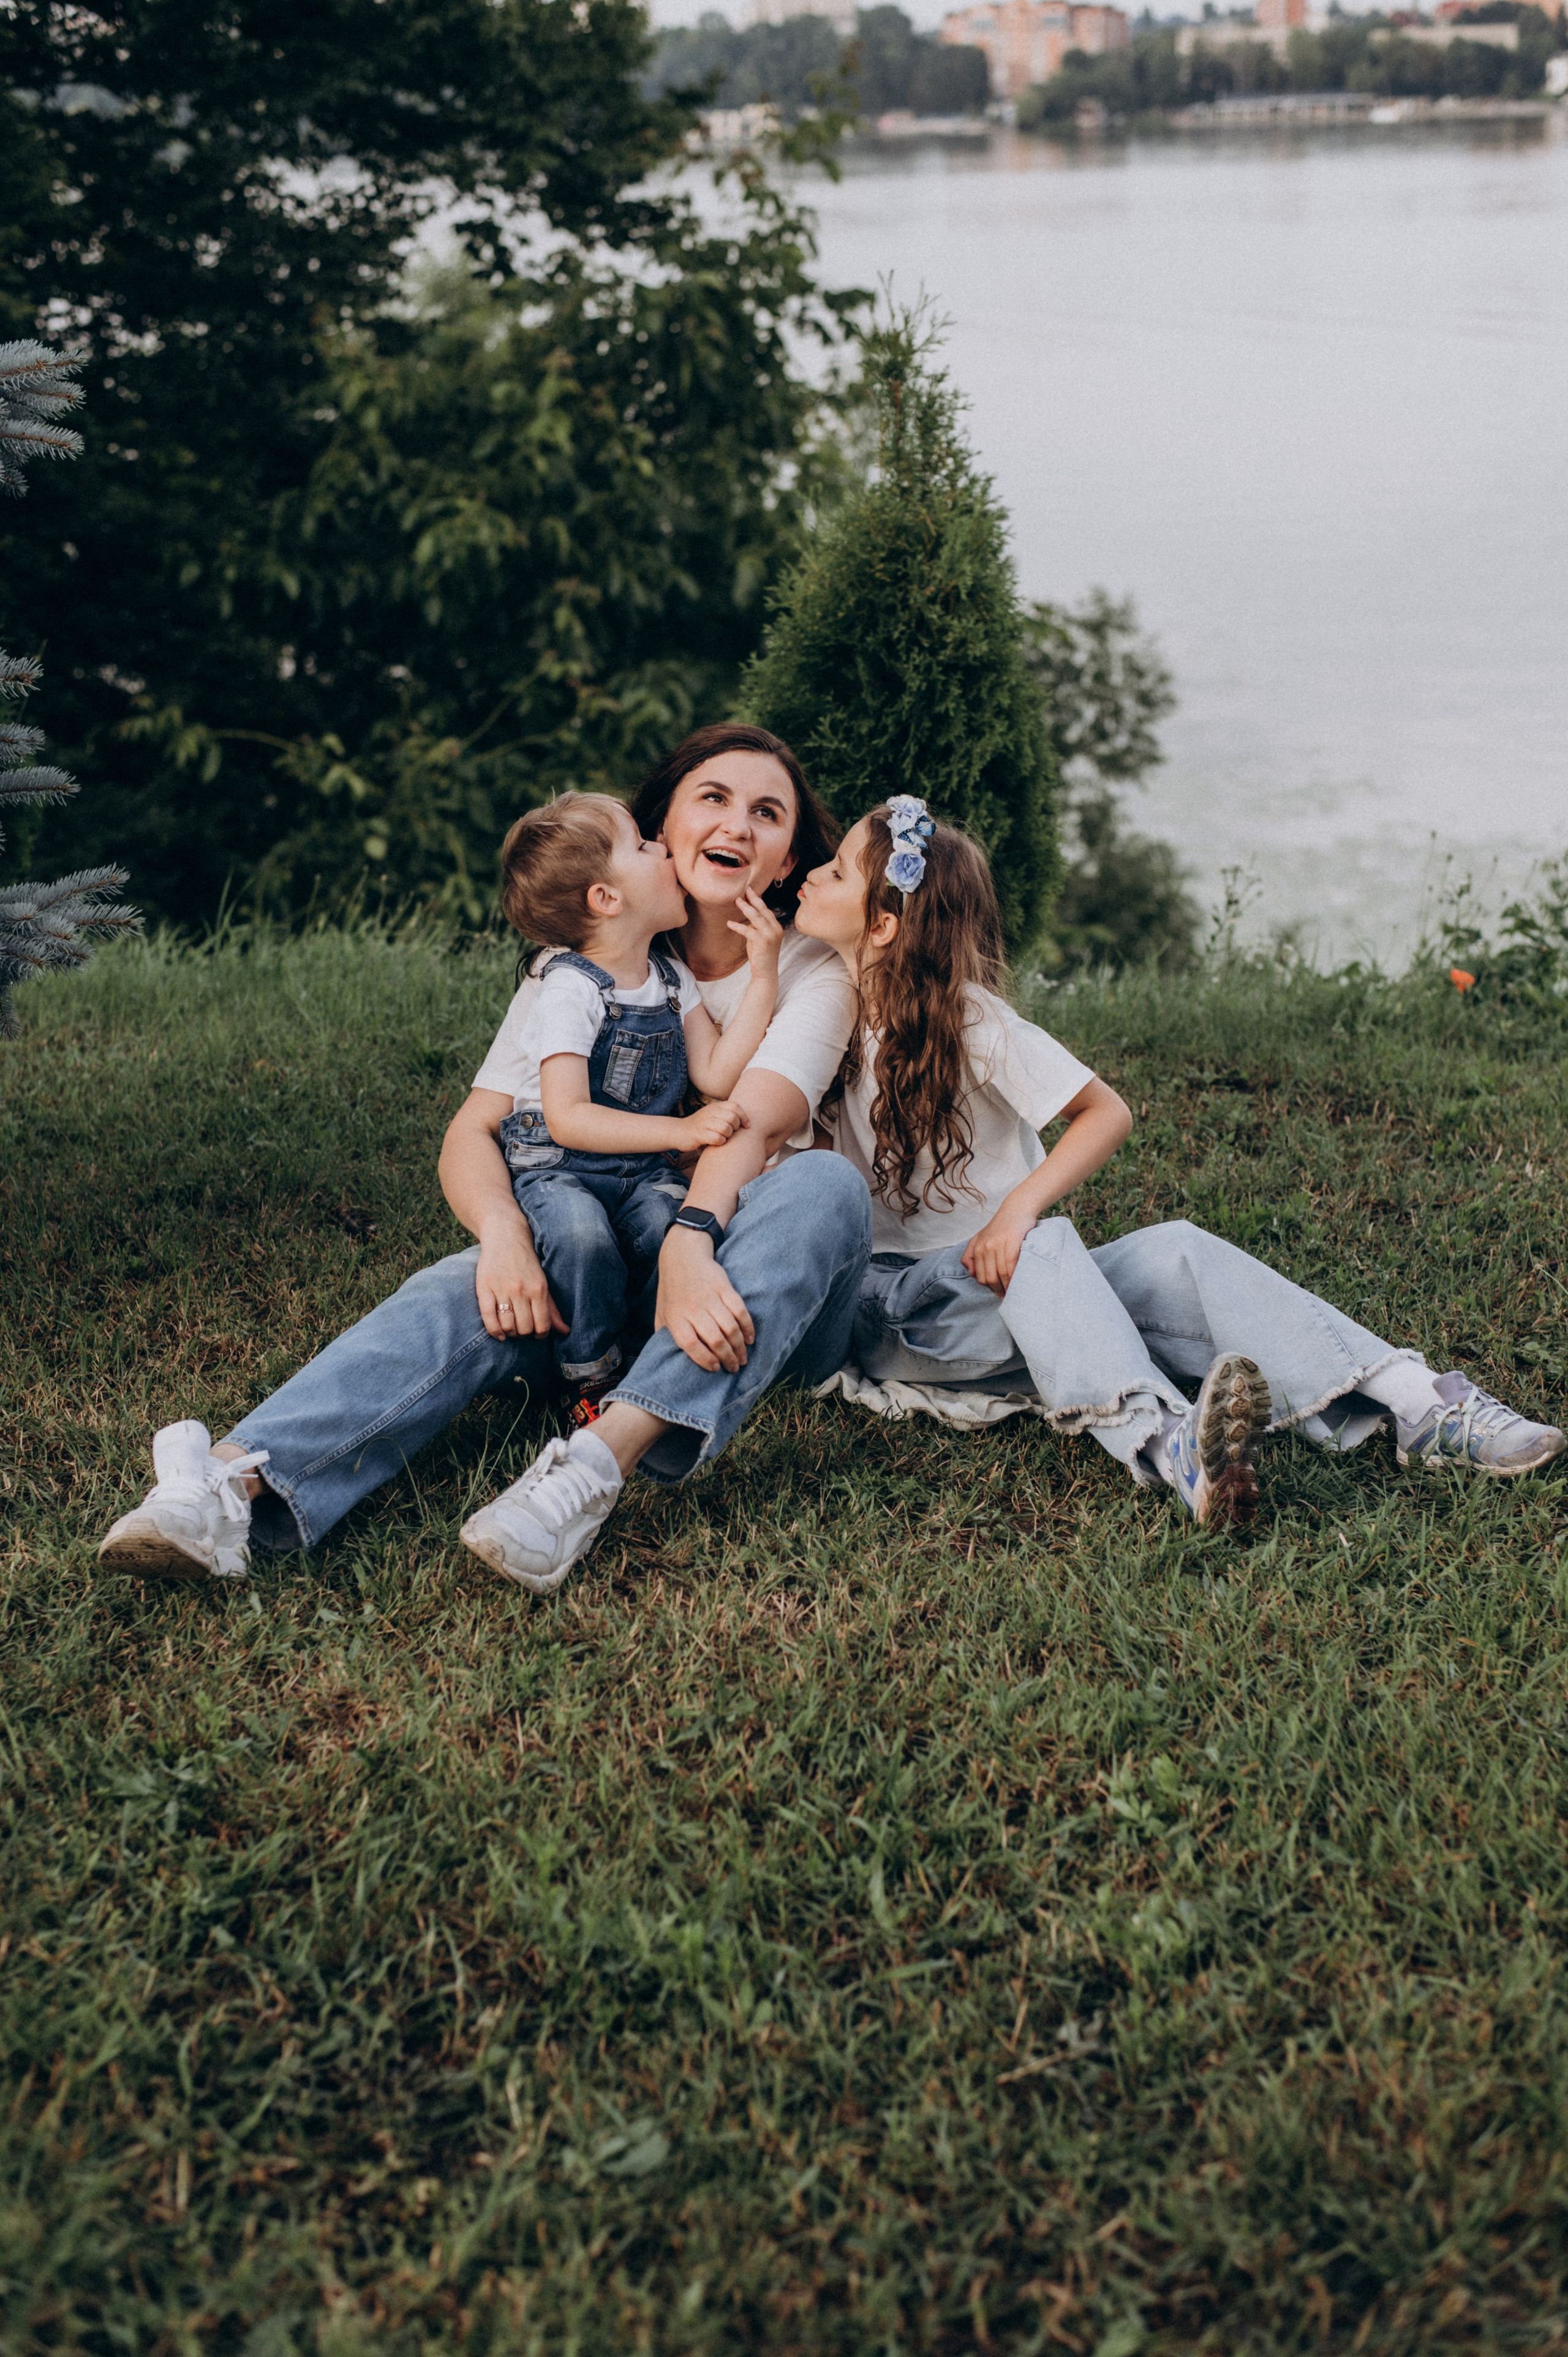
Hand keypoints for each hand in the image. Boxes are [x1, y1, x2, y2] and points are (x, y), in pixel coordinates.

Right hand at [475, 1213, 566, 1341]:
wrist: (505, 1236)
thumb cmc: (527, 1263)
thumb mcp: (543, 1283)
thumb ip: (552, 1309)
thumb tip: (565, 1331)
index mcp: (538, 1288)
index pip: (542, 1324)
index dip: (541, 1334)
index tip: (538, 1332)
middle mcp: (521, 1289)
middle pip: (524, 1328)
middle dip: (525, 1333)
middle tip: (523, 1328)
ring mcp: (501, 1288)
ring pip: (507, 1325)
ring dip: (511, 1333)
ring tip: (512, 1328)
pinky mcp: (484, 1287)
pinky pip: (488, 1317)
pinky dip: (495, 1331)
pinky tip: (500, 1334)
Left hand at [655, 1226, 755, 1372]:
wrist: (682, 1256)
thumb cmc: (672, 1290)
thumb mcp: (661, 1312)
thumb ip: (664, 1335)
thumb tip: (668, 1359)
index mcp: (675, 1317)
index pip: (690, 1344)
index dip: (705, 1359)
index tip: (715, 1368)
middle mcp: (692, 1308)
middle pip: (714, 1339)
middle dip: (728, 1358)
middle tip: (734, 1367)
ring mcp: (709, 1297)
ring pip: (730, 1327)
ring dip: (740, 1346)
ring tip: (743, 1358)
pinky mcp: (724, 1287)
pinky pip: (739, 1310)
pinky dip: (747, 1326)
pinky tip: (750, 1338)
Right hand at [678, 1099, 749, 1149]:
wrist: (679, 1131)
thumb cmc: (701, 1126)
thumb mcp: (713, 1115)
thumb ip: (727, 1114)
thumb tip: (748, 1120)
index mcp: (715, 1107)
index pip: (735, 1107)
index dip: (744, 1117)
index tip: (746, 1126)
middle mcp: (709, 1112)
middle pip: (732, 1118)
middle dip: (736, 1128)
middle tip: (731, 1133)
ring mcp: (703, 1123)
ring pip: (726, 1128)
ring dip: (728, 1136)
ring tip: (723, 1137)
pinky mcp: (699, 1134)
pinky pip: (717, 1138)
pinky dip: (721, 1142)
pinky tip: (717, 1142)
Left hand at [726, 887, 783, 983]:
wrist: (765, 973)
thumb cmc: (761, 955)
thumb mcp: (760, 938)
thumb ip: (756, 927)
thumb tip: (748, 919)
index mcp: (776, 927)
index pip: (766, 910)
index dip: (757, 900)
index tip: (749, 890)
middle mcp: (776, 929)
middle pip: (762, 910)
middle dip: (752, 899)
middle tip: (743, 890)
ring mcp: (771, 935)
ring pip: (756, 917)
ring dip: (745, 908)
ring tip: (736, 901)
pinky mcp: (763, 942)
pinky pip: (748, 930)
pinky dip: (738, 926)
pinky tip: (729, 923)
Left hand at [961, 1211, 1034, 1298]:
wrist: (1017, 1208)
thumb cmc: (1001, 1225)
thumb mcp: (980, 1237)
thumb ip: (971, 1255)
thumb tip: (971, 1274)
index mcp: (977, 1247)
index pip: (980, 1277)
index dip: (990, 1289)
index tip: (998, 1294)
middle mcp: (985, 1247)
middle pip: (989, 1278)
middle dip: (999, 1291)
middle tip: (1007, 1297)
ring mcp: (998, 1245)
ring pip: (1001, 1274)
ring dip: (1008, 1287)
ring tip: (1015, 1293)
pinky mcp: (1012, 1243)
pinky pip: (1011, 1266)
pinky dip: (1014, 1278)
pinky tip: (1019, 1283)